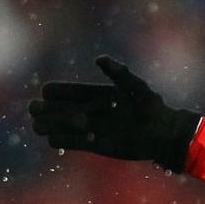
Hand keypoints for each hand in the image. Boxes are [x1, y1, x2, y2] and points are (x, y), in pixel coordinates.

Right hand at [28, 55, 200, 171]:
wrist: (162, 134)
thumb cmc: (152, 107)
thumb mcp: (137, 87)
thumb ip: (120, 73)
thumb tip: (98, 59)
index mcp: (88, 93)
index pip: (53, 91)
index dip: (52, 93)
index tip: (72, 97)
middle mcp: (81, 109)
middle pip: (43, 109)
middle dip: (45, 111)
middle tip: (74, 113)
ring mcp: (84, 128)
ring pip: (46, 127)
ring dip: (55, 126)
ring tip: (84, 125)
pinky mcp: (90, 145)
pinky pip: (62, 143)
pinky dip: (68, 141)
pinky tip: (93, 138)